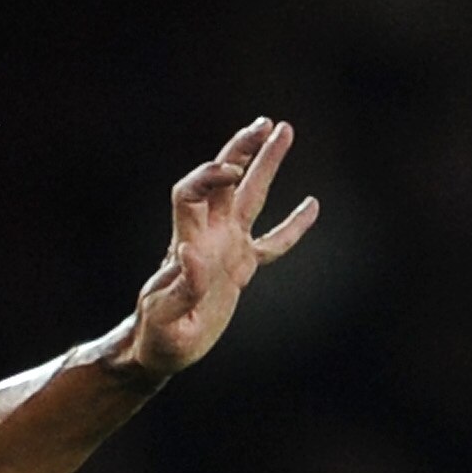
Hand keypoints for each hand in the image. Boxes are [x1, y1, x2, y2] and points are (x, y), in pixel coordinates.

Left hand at [118, 118, 317, 385]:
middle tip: (266, 124)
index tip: (231, 172)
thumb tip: (193, 252)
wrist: (160, 347)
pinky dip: (292, 227)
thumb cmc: (158, 335)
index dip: (208, 176)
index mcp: (188, 242)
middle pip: (223, 181)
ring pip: (248, 198)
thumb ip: (183, 286)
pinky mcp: (239, 268)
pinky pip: (271, 243)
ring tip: (283, 130)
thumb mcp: (167, 316)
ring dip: (264, 164)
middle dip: (242, 150)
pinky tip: (313, 206)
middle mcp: (208, 237)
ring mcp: (226, 249)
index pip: (192, 192)